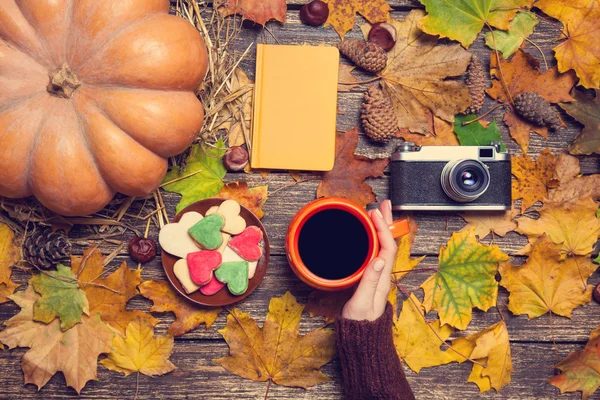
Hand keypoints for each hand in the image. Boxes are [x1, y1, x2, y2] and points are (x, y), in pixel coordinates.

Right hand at [341, 200, 396, 320]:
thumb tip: (378, 260)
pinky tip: (368, 234)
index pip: (387, 248)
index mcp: (382, 279)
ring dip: (381, 228)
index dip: (382, 229)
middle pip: (388, 243)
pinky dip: (373, 239)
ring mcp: (376, 276)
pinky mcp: (369, 278)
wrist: (360, 339)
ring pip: (382, 247)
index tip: (375, 214)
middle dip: (387, 222)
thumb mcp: (361, 304)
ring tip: (378, 212)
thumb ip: (368, 282)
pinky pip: (374, 252)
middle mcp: (382, 275)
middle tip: (384, 204)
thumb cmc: (360, 324)